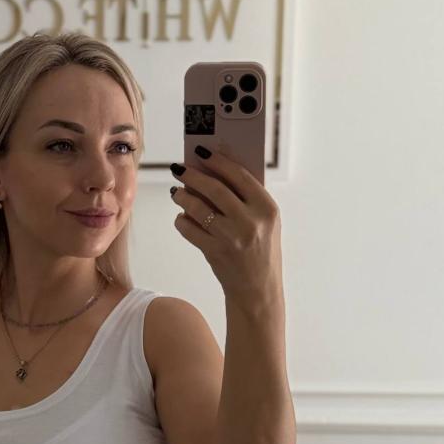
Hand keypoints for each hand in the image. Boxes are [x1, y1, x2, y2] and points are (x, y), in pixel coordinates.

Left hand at [170, 147, 283, 310]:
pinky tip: (181, 217)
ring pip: (198, 208)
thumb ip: (248, 198)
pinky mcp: (215, 253)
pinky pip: (190, 230)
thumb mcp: (266, 222)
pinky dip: (182, 221)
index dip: (218, 161)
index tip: (202, 152)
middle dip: (193, 176)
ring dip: (182, 197)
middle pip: (215, 189)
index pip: (239, 175)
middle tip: (179, 168)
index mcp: (267, 208)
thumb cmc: (261, 251)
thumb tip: (214, 172)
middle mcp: (250, 221)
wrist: (258, 290)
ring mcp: (232, 238)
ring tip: (176, 192)